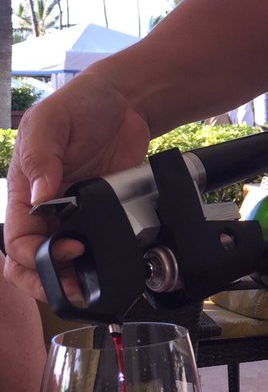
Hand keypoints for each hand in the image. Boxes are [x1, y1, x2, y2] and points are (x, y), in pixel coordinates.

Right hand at [3, 74, 151, 300]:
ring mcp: (78, 214)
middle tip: (75, 288)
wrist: (126, 103)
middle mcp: (48, 209)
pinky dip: (104, 260)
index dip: (36, 255)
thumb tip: (39, 195)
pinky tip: (115, 266)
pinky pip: (100, 245)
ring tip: (95, 287)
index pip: (17, 240)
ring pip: (66, 261)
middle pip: (35, 261)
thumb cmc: (80, 105)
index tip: (68, 250)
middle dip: (49, 281)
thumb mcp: (51, 122)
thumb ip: (42, 157)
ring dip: (77, 278)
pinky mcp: (106, 213)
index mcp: (24, 192)